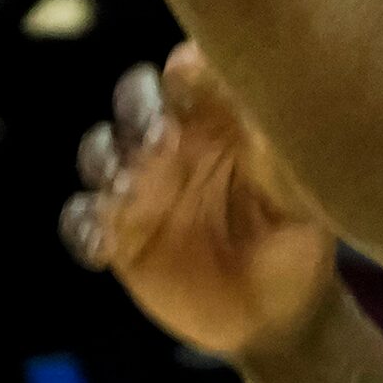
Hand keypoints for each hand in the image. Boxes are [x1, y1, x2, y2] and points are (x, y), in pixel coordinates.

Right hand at [63, 42, 337, 362]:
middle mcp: (174, 143)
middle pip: (134, 98)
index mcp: (220, 119)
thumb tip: (268, 97)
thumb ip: (279, 151)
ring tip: (128, 187)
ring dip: (106, 160)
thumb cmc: (297, 234)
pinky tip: (106, 245)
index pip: (190, 73)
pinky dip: (84, 226)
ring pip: (100, 151)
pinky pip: (80, 219)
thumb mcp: (302, 192)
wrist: (278, 312)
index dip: (185, 70)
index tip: (189, 75)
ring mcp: (142, 187)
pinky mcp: (119, 236)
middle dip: (137, 107)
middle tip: (159, 137)